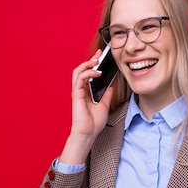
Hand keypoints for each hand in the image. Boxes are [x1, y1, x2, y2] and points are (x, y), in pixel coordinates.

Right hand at [60, 49, 114, 163]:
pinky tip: (96, 72)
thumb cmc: (93, 122)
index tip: (101, 56)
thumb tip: (111, 86)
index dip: (93, 63)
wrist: (88, 133)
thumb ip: (107, 94)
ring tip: (97, 61)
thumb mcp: (104, 105)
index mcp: (85, 92)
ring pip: (78, 71)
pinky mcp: (76, 94)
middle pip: (82, 69)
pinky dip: (88, 73)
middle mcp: (80, 90)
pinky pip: (80, 79)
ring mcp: (77, 92)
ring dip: (87, 64)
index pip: (87, 73)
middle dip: (90, 60)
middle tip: (99, 54)